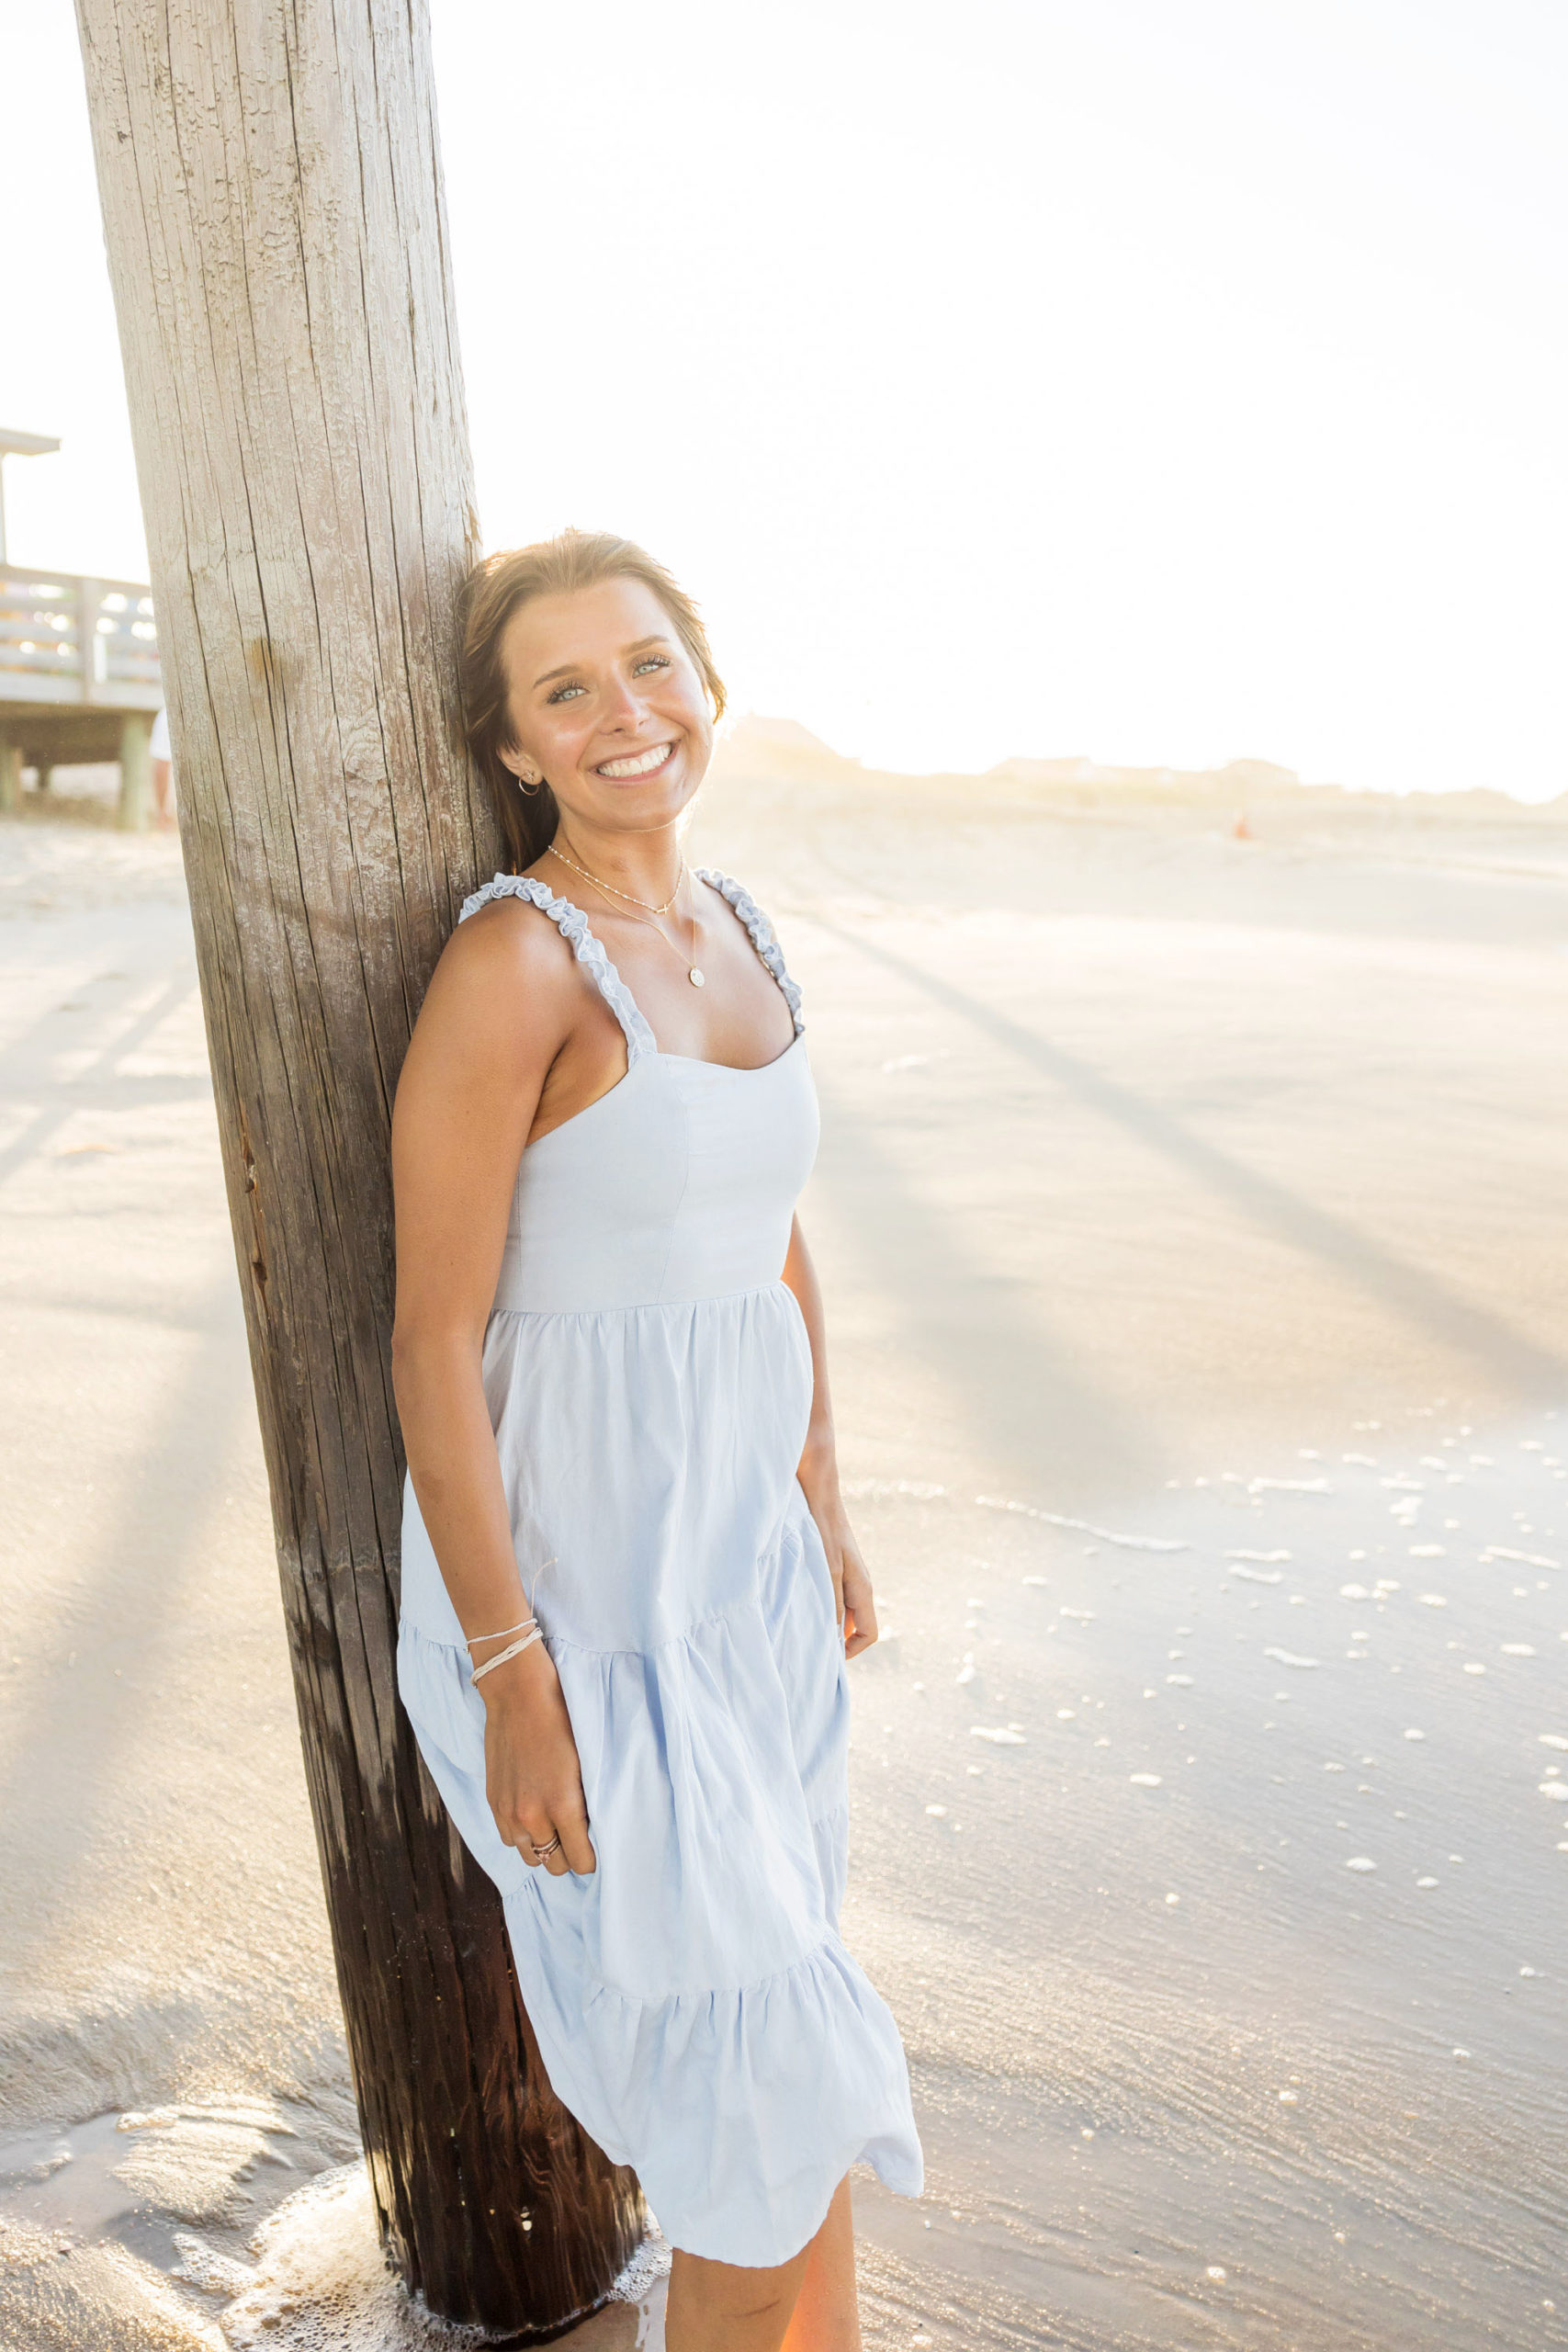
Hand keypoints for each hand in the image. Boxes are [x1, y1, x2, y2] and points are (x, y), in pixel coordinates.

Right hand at [478, 1641, 595, 1875]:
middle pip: (554, 1865)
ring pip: (529, 1857)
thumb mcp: (586, 1763)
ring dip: (544, 1848)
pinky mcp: (494, 1801)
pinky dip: (522, 1835)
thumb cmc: (561, 1720)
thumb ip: (586, 1803)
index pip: (580, 1861)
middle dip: (569, 1856)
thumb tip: (591, 1829)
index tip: (596, 1848)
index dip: (591, 1859)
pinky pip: (508, 1839)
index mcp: (562, 1805)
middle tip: (578, 1836)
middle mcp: (532, 1815)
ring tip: (555, 1827)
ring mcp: (508, 1811)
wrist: (519, 1694)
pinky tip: (534, 1815)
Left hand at [798, 1441, 878, 1658]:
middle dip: (831, 1639)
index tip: (823, 1658)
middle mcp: (854, 1581)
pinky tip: (785, 1597)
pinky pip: (822, 1591)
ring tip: (790, 1625)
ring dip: (818, 1619)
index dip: (850, 1651)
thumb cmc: (822, 1520)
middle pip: (852, 1625)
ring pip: (835, 1609)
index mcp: (862, 1586)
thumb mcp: (827, 1566)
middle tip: (801, 1646)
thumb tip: (833, 1635)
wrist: (815, 1477)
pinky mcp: (825, 1559)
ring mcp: (840, 1570)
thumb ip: (832, 1600)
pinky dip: (809, 1601)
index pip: (869, 1633)